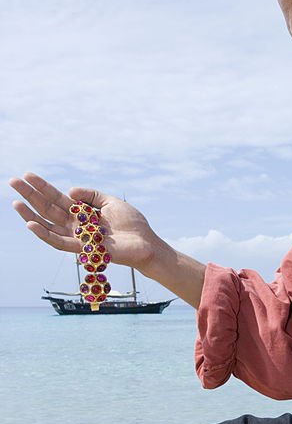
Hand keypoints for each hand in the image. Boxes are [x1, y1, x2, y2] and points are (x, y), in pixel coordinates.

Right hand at [10, 172, 206, 306]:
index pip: (57, 198)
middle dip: (30, 196)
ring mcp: (78, 237)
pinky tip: (32, 223)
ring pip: (48, 226)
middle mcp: (76, 225)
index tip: (27, 175)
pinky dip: (44, 234)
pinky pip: (59, 242)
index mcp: (82, 213)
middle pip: (48, 209)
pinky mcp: (83, 248)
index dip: (42, 187)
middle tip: (12, 181)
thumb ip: (90, 195)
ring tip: (16, 202)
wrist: (146, 244)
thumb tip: (69, 191)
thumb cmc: (132, 225)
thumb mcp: (111, 201)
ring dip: (31, 214)